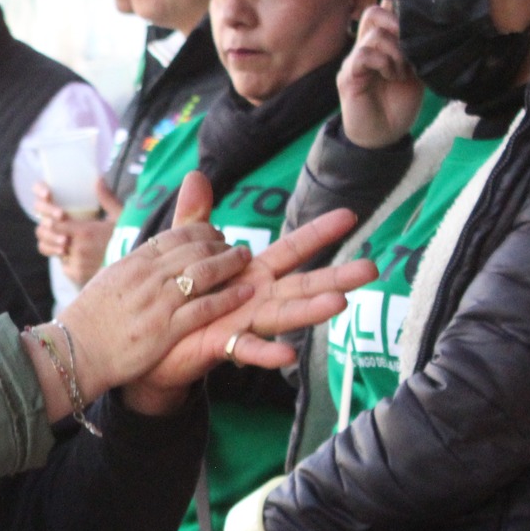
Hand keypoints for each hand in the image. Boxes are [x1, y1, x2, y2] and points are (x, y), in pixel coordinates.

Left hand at [34, 181, 122, 288]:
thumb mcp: (119, 216)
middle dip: (51, 234)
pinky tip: (77, 257)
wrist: (134, 265)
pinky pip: (64, 267)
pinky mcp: (77, 275)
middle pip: (51, 239)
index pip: (54, 224)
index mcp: (84, 231)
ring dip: (59, 248)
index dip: (50, 221)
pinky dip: (67, 262)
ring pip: (57, 253)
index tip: (54, 218)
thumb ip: (106, 198)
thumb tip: (99, 179)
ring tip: (68, 244)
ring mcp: (77, 263)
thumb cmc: (127, 238)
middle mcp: (78, 248)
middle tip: (57, 231)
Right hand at [37, 200, 244, 415]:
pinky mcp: (166, 329)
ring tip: (245, 259)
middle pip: (194, 249)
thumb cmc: (89, 320)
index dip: (201, 230)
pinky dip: (229, 297)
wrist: (75, 352)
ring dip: (230, 263)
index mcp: (133, 262)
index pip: (175, 235)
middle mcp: (147, 276)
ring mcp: (158, 302)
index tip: (216, 234)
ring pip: (204, 272)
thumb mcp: (108, 280)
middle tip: (237, 247)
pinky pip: (205, 308)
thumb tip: (152, 254)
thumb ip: (134, 266)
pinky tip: (244, 292)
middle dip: (221, 244)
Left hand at [133, 174, 376, 390]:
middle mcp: (260, 298)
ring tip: (340, 303)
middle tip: (371, 269)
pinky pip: (249, 350)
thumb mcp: (188, 253)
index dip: (319, 232)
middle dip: (337, 276)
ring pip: (285, 315)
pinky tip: (286, 354)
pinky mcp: (226, 345)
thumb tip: (197, 176)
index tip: (349, 215)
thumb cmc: (183, 298)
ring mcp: (247, 323)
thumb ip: (195, 220)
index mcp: (254, 273)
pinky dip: (267, 352)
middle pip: (304, 285)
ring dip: (312, 311)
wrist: (158, 344)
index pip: (293, 249)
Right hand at [338, 5, 423, 148]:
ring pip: (374, 35)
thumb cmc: (398, 105)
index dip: (399, 10)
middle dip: (397, 25)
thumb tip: (426, 28)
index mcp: (379, 45)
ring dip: (395, 51)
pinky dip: (383, 62)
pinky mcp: (349, 77)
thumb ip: (415, 50)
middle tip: (409, 48)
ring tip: (402, 72)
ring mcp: (354, 62)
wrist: (383, 136)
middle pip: (374, 13)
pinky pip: (364, 55)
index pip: (382, 11)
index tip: (418, 28)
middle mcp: (364, 48)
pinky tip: (391, 76)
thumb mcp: (416, 72)